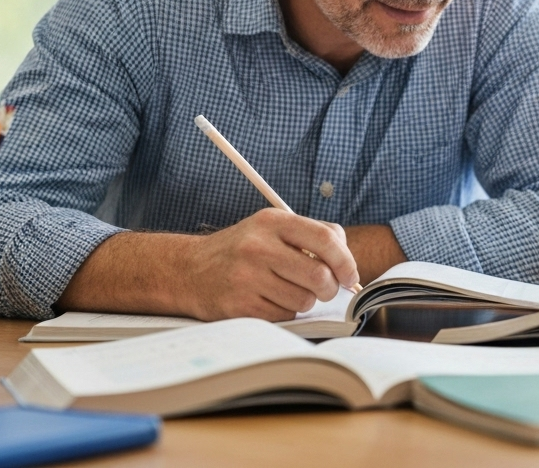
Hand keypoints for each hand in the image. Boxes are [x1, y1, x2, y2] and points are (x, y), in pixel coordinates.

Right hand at [182, 207, 359, 320]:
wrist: (188, 270)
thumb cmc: (239, 251)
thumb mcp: (270, 228)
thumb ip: (310, 235)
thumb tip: (347, 259)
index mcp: (272, 222)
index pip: (325, 238)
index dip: (346, 261)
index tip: (350, 275)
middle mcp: (258, 246)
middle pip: (319, 276)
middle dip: (328, 288)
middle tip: (323, 289)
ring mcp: (247, 277)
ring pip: (303, 300)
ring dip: (303, 301)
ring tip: (285, 290)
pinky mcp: (239, 305)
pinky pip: (283, 316)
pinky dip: (284, 312)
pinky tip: (267, 300)